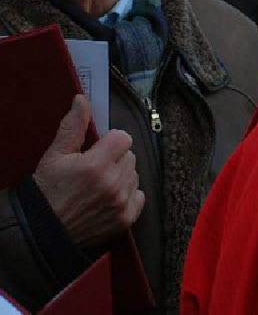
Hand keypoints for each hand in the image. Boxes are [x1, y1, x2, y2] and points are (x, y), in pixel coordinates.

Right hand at [32, 95, 144, 247]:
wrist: (43, 232)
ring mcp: (121, 203)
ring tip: (99, 185)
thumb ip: (72, 126)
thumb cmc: (46, 193)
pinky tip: (109, 198)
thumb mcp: (54, 156)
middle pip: (130, 156)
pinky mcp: (126, 219)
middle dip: (115, 158)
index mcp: (96, 165)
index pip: (124, 138)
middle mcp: (112, 183)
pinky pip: (140, 195)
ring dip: (122, 176)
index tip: (99, 149)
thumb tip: (82, 100)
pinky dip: (128, 195)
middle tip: (95, 169)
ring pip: (134, 174)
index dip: (111, 141)